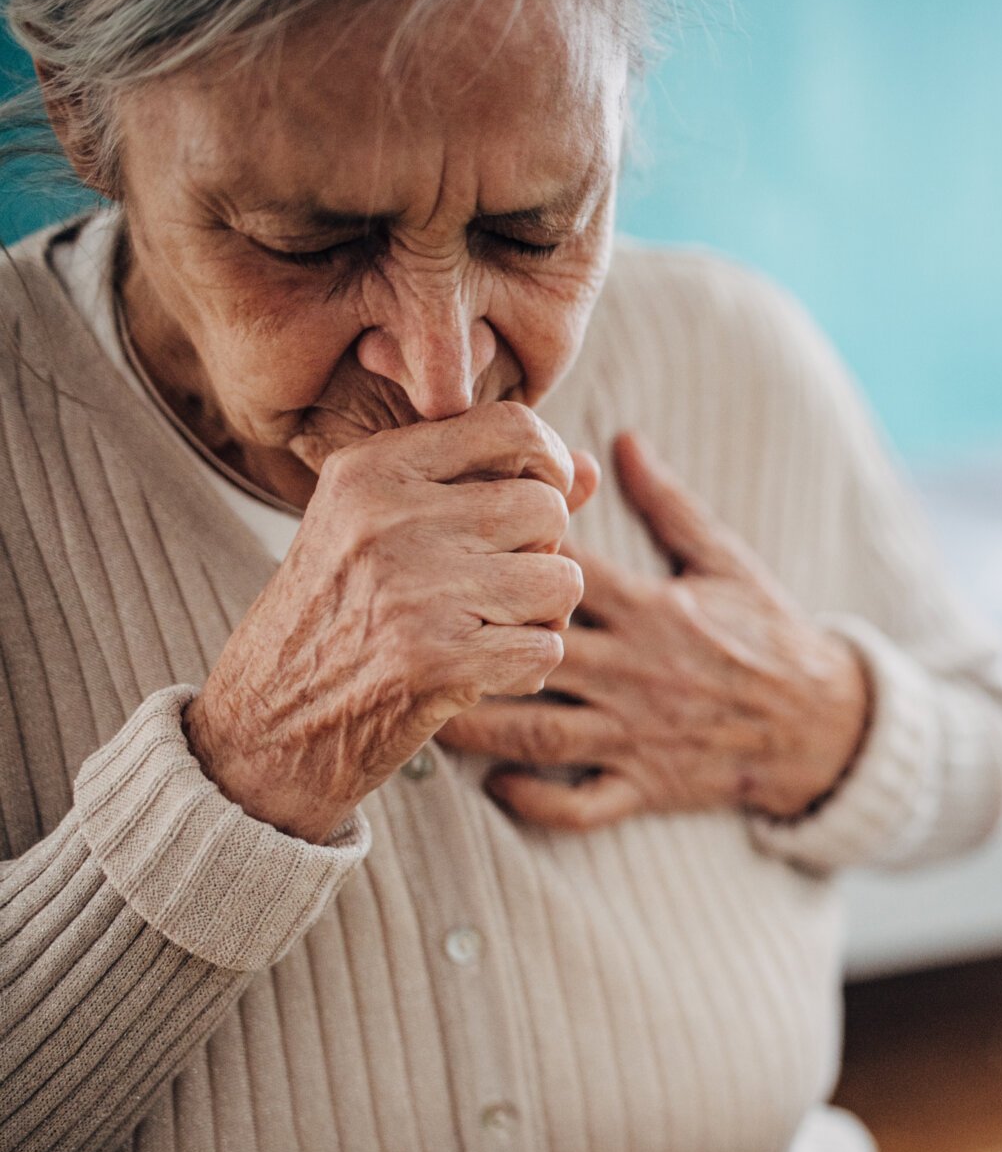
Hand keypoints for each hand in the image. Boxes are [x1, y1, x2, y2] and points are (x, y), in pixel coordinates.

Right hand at [185, 402, 598, 842]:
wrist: (264, 725)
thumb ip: (487, 487)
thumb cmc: (336, 619)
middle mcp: (389, 517)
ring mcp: (413, 589)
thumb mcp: (382, 530)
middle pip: (547, 509)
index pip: (512, 425)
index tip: (539, 498)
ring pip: (561, 579)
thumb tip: (586, 465)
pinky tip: (478, 671)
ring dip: (542, 615)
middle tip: (494, 588)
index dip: (549, 462)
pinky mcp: (436, 660)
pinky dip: (527, 667)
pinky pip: (547, 647)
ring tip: (487, 628)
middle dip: (542, 553)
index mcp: (371, 470)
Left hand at [434, 432, 871, 830]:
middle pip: (537, 654)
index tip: (455, 545)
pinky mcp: (649, 785)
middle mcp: (639, 671)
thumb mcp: (727, 562)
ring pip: (543, 734)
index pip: (570, 575)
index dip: (511, 559)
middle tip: (408, 633)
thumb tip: (619, 441)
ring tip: (427, 707)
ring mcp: (640, 733)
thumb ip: (668, 504)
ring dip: (482, 725)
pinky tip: (496, 782)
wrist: (823, 723)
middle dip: (475, 644)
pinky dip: (538, 799)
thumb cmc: (770, 634)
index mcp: (655, 609)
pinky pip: (584, 803)